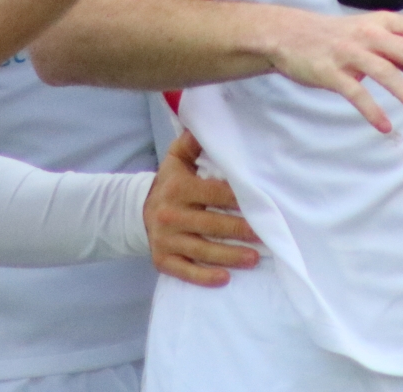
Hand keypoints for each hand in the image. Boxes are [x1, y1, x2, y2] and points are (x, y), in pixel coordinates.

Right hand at [145, 131, 260, 286]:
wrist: (137, 211)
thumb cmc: (169, 184)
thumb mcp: (176, 159)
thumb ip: (192, 143)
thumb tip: (205, 124)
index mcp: (178, 188)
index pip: (213, 193)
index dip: (237, 198)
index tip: (260, 202)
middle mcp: (171, 215)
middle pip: (211, 223)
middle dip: (240, 229)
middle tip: (266, 233)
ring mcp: (166, 240)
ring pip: (202, 250)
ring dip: (230, 255)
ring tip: (255, 258)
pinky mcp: (162, 260)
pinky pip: (185, 271)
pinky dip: (204, 277)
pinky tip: (225, 278)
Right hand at [261, 7, 402, 132]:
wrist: (288, 34)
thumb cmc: (334, 35)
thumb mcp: (366, 34)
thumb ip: (395, 49)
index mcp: (379, 23)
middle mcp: (367, 35)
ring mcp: (349, 54)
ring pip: (384, 72)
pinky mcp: (331, 73)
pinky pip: (356, 94)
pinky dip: (372, 111)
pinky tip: (386, 126)